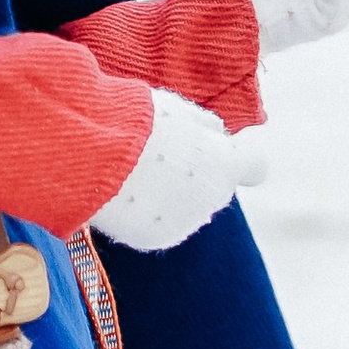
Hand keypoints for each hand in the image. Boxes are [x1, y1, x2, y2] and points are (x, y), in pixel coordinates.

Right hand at [88, 88, 268, 252]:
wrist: (94, 156)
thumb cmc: (136, 123)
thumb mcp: (179, 111)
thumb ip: (205, 127)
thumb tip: (216, 135)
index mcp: (225, 164)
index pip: (254, 165)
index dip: (239, 156)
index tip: (220, 147)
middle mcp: (211, 200)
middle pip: (213, 187)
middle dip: (195, 175)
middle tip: (158, 152)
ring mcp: (183, 223)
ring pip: (184, 207)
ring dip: (168, 194)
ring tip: (133, 170)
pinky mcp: (153, 238)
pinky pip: (156, 221)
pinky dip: (143, 210)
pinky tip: (121, 191)